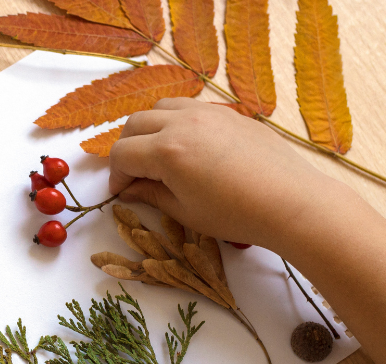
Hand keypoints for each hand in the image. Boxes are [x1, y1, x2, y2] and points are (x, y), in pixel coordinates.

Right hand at [108, 98, 344, 252]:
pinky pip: (191, 107)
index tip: (120, 192)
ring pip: (162, 106)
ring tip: (157, 154)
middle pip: (136, 123)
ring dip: (150, 128)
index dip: (115, 175)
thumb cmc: (235, 215)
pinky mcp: (229, 114)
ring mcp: (208, 113)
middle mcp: (182, 123)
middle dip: (126, 148)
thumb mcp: (185, 212)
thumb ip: (151, 195)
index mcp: (166, 151)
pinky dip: (177, 122)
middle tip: (132, 173)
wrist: (289, 202)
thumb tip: (130, 190)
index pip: (122, 154)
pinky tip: (188, 147)